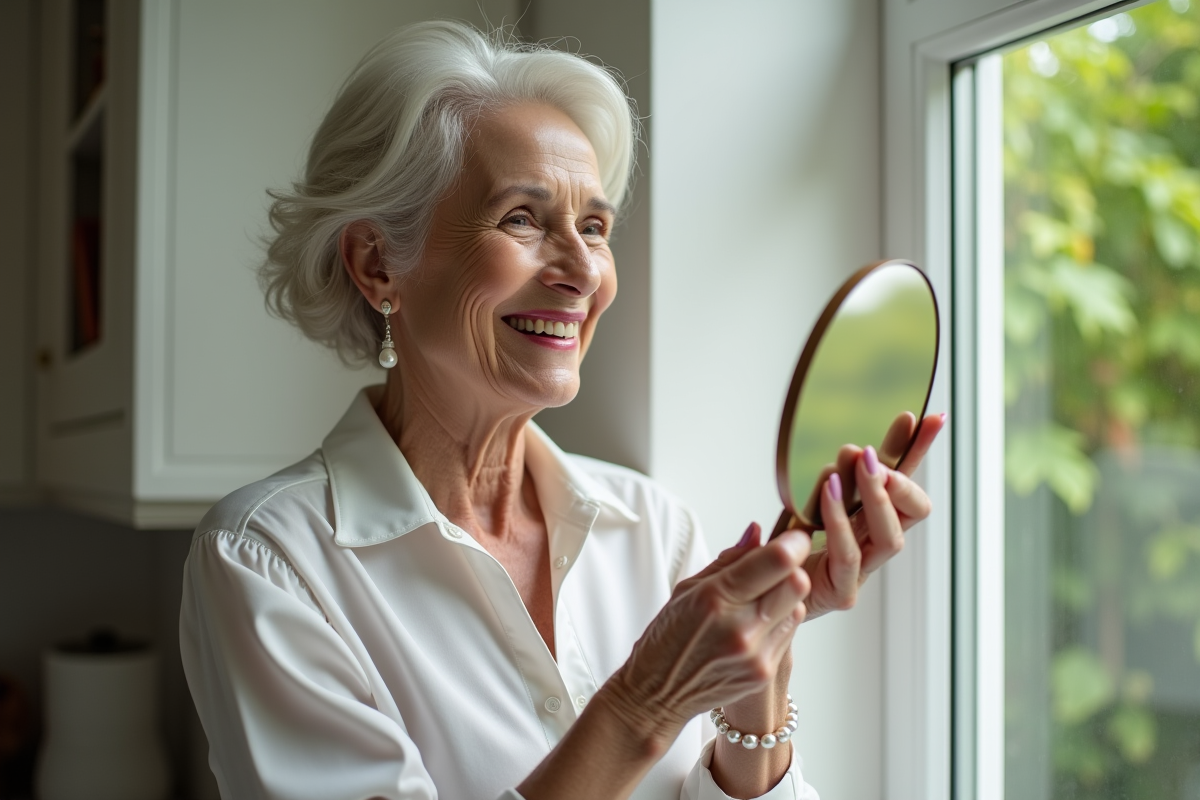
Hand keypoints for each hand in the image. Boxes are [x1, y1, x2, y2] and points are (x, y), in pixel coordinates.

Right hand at [602, 527, 811, 751]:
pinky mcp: (763, 672)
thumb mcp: (688, 589)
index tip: (794, 537)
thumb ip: (729, 560)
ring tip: (760, 600)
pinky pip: (789, 633)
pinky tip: (756, 624)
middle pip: (797, 583)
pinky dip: (780, 621)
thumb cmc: (668, 637)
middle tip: (779, 565)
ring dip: (786, 596)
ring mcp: (755, 654)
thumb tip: (758, 532)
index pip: (776, 562)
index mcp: (716, 599)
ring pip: (798, 607)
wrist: (657, 693)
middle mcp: (740, 628)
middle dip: (792, 568)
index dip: (793, 544)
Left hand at [803, 411, 944, 619]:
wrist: (761, 591)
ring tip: (857, 463)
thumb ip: (834, 478)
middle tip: (873, 454)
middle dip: (901, 479)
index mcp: (873, 517)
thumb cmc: (786, 545)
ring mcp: (863, 570)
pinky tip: (829, 492)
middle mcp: (874, 543)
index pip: (908, 482)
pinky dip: (840, 521)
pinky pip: (848, 556)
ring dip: (875, 496)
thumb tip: (851, 450)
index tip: (928, 419)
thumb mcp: (809, 499)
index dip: (919, 454)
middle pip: (915, 511)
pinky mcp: (841, 591)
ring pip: (891, 536)